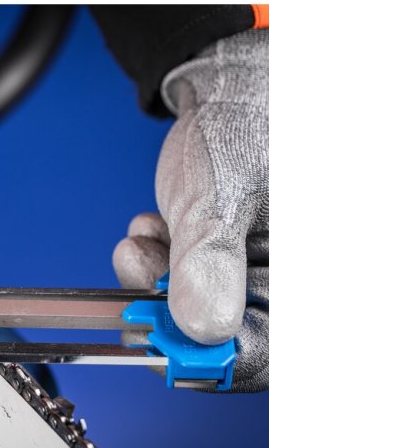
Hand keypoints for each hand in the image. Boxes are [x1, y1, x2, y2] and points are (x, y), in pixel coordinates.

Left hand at [113, 29, 267, 391]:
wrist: (228, 88)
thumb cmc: (247, 125)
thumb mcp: (221, 196)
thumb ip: (209, 262)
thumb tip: (200, 330)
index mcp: (304, 273)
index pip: (265, 352)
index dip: (211, 360)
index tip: (162, 344)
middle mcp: (283, 280)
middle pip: (225, 335)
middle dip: (171, 308)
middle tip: (142, 276)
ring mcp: (254, 272)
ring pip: (195, 310)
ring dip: (157, 281)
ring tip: (144, 240)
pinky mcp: (224, 260)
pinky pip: (184, 282)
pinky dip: (159, 261)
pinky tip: (152, 228)